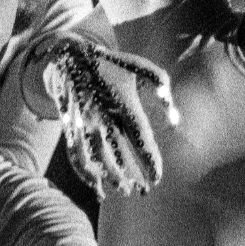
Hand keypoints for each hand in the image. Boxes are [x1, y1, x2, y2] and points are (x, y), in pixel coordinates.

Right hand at [36, 34, 178, 195]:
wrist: (71, 55)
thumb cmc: (112, 64)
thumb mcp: (141, 66)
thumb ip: (162, 87)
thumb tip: (174, 120)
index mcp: (122, 98)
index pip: (139, 135)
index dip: (149, 159)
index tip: (157, 177)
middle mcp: (101, 111)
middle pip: (117, 150)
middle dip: (130, 174)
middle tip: (143, 191)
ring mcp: (83, 120)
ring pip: (95, 155)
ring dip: (109, 176)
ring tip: (124, 190)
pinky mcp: (70, 126)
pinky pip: (76, 155)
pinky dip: (85, 174)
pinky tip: (97, 187)